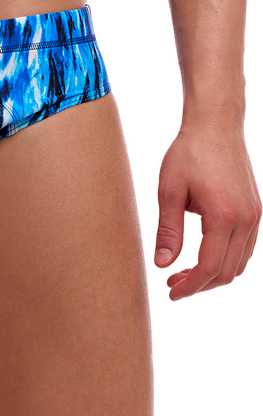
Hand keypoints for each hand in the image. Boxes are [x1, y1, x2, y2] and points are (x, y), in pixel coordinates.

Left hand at [153, 123, 262, 300]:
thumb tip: (163, 265)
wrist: (215, 124)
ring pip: (240, 263)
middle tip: (175, 285)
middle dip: (201, 285)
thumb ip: (168, 230)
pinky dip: (228, 260)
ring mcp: (254, 216)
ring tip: (188, 274)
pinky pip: (245, 248)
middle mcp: (245, 220)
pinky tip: (206, 256)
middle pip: (228, 271)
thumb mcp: (171, 190)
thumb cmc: (189, 152)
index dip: (190, 285)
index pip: (210, 268)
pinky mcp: (255, 210)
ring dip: (215, 275)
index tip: (171, 291)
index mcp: (223, 216)